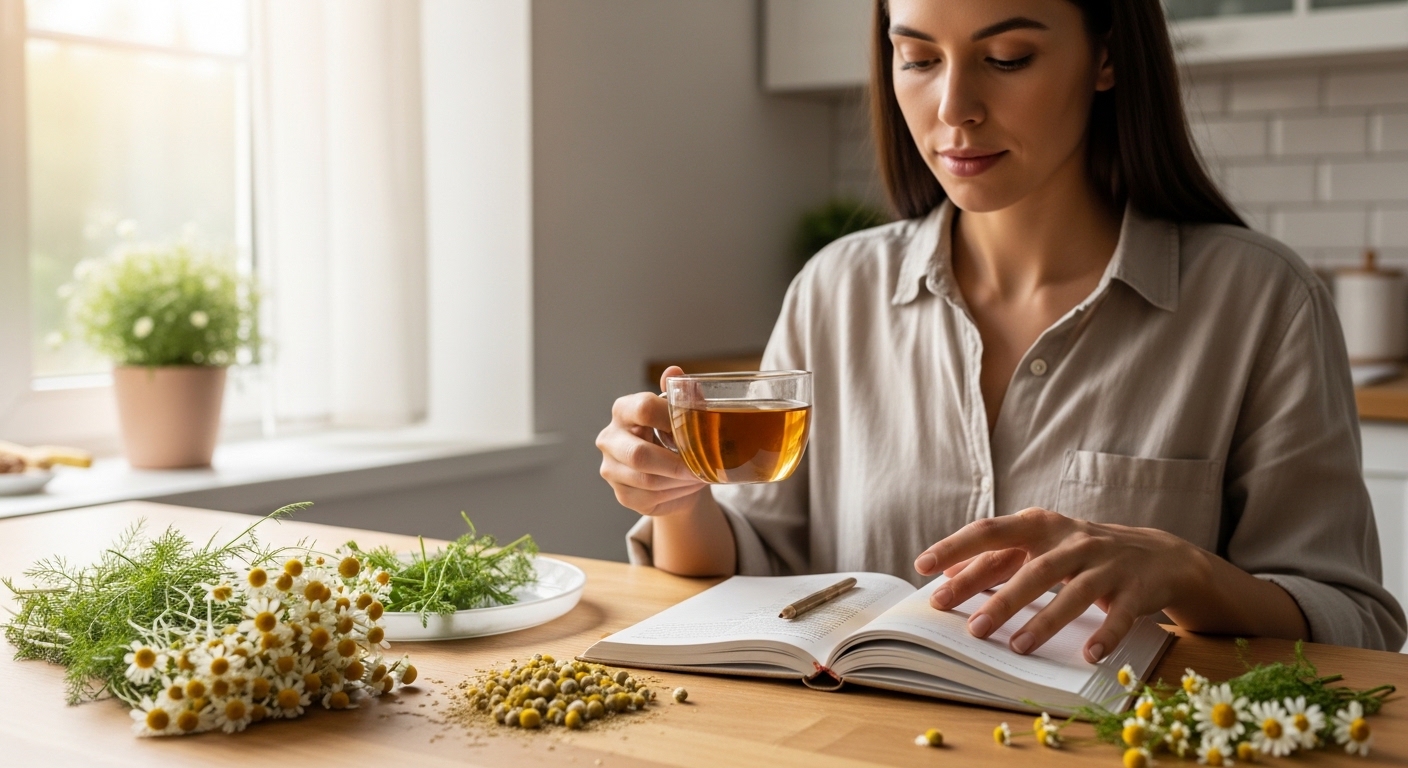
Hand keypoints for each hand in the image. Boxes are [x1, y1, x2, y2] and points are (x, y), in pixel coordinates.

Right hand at [597, 366, 707, 516]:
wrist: (670, 471)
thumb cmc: (675, 435)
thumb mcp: (680, 413)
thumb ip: (679, 393)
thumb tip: (674, 372)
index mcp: (623, 410)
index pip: (643, 409)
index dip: (672, 418)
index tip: (695, 427)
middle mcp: (610, 439)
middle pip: (639, 455)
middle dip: (676, 464)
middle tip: (702, 466)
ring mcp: (611, 469)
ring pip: (648, 480)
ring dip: (680, 480)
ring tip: (701, 475)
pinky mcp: (622, 494)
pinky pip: (650, 498)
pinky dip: (676, 494)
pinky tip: (688, 487)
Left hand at [912, 507, 1200, 662]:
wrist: (1158, 555)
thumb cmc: (1082, 554)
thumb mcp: (1040, 547)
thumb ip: (997, 559)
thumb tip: (947, 576)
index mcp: (1040, 525)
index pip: (991, 533)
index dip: (956, 548)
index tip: (922, 567)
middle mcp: (1073, 540)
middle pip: (1032, 569)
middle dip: (1001, 599)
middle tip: (973, 629)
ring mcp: (1107, 563)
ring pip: (1073, 592)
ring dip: (1045, 621)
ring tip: (1018, 648)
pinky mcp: (1137, 588)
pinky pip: (1121, 615)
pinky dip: (1106, 635)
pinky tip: (1090, 655)